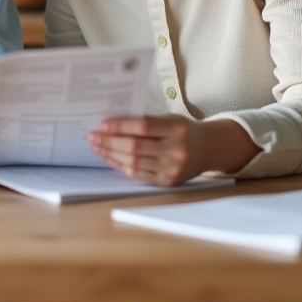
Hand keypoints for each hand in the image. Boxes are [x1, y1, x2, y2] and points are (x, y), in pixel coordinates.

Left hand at [88, 114, 208, 185]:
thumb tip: (112, 124)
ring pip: (134, 162)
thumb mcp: (170, 119)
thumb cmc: (183, 130)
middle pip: (135, 147)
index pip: (143, 126)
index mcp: (177, 129)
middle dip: (109, 142)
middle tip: (93, 136)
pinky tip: (110, 158)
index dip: (120, 125)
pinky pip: (138, 175)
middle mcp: (176, 150)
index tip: (102, 124)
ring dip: (111, 155)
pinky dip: (121, 166)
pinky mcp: (168, 182)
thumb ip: (146, 121)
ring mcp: (172, 169)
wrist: (208, 149)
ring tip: (98, 147)